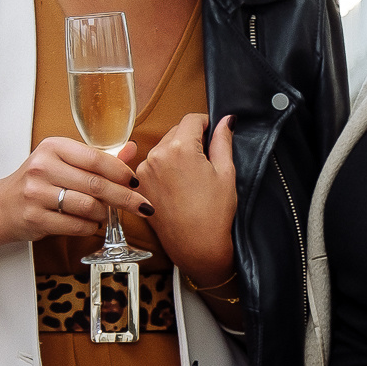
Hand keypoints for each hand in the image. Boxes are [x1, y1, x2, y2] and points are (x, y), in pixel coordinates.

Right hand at [0, 135, 140, 242]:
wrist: (0, 206)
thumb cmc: (37, 182)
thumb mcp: (64, 162)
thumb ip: (97, 158)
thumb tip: (131, 149)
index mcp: (53, 147)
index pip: (96, 158)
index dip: (121, 172)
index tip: (136, 182)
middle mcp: (43, 167)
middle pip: (96, 184)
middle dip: (125, 198)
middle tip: (143, 206)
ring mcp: (37, 193)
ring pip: (88, 206)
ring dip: (105, 214)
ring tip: (106, 215)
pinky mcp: (35, 217)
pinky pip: (76, 225)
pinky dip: (90, 227)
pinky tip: (92, 225)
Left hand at [135, 114, 237, 285]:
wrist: (196, 246)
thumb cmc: (215, 213)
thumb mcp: (226, 172)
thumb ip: (223, 141)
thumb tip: (227, 120)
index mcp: (180, 148)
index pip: (191, 119)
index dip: (205, 123)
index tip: (212, 132)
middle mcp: (156, 155)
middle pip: (175, 132)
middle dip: (191, 139)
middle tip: (206, 159)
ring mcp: (144, 171)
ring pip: (163, 148)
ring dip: (176, 153)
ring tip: (192, 176)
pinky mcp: (139, 185)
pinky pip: (153, 165)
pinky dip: (165, 168)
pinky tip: (179, 186)